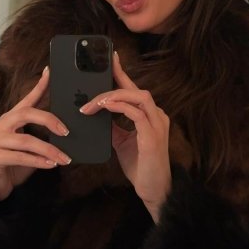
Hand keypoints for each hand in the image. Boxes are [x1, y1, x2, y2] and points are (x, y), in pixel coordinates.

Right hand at [0, 67, 71, 201]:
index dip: (39, 86)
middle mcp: (0, 125)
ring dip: (49, 149)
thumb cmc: (14, 163)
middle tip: (66, 131)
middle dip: (49, 120)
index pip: (27, 99)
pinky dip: (38, 161)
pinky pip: (20, 157)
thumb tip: (66, 131)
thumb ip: (41, 136)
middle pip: (26, 113)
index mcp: (10, 119)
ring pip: (26, 140)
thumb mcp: (30, 146)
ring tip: (64, 158)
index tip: (50, 72)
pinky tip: (50, 164)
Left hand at [80, 53, 170, 221]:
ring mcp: (157, 125)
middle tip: (91, 84)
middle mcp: (156, 116)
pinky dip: (120, 107)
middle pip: (136, 90)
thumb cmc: (140, 166)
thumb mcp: (121, 142)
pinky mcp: (152, 137)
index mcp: (150, 116)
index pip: (134, 90)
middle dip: (114, 82)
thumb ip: (113, 126)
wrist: (154, 190)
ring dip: (114, 96)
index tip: (110, 58)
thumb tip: (95, 114)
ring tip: (95, 102)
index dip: (121, 73)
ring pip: (138, 97)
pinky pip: (137, 114)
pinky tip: (105, 107)